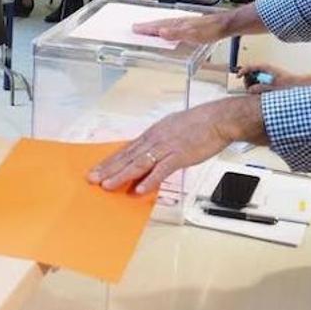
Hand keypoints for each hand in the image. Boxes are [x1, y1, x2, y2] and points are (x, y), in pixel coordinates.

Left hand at [87, 96, 264, 194]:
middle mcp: (155, 140)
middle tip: (92, 179)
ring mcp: (166, 147)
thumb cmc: (198, 124)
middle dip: (108, 169)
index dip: (110, 161)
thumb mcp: (172, 128)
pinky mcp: (179, 156)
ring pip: (139, 163)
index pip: (126, 149)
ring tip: (107, 185)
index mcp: (152, 134)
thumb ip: (159, 142)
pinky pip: (162, 170)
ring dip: (122, 175)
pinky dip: (150, 180)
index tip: (97, 169)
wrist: (218, 119)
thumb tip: (149, 154)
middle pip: (127, 156)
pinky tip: (139, 190)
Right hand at [132, 13, 228, 44]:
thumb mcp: (193, 35)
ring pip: (166, 24)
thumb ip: (176, 34)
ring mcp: (185, 23)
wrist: (225, 25)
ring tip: (147, 28)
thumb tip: (160, 32)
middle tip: (136, 27)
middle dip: (147, 26)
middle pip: (160, 23)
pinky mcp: (190, 25)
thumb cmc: (210, 30)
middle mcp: (180, 22)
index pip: (158, 26)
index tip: (135, 28)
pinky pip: (173, 26)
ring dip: (155, 26)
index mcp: (178, 24)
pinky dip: (166, 27)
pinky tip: (168, 30)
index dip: (146, 28)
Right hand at [236, 62, 305, 92]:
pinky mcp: (268, 81)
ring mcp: (266, 75)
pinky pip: (258, 84)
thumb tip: (250, 90)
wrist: (299, 85)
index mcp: (266, 67)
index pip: (250, 66)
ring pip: (253, 80)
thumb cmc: (289, 84)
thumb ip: (261, 88)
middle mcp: (265, 70)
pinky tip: (264, 92)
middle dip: (248, 81)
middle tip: (250, 89)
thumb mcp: (274, 87)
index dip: (242, 71)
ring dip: (253, 86)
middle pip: (249, 73)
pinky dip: (258, 88)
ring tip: (260, 92)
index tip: (238, 77)